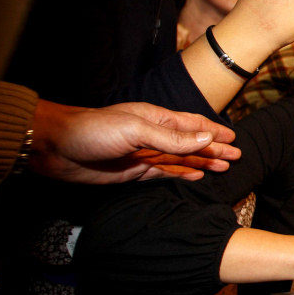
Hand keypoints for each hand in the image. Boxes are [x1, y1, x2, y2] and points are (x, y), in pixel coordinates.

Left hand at [29, 99, 239, 183]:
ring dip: (203, 162)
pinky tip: (197, 175)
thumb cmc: (95, 130)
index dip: (214, 131)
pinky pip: (165, 173)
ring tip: (224, 167)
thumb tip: (207, 138)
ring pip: (182, 159)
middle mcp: (153, 136)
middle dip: (214, 149)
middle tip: (237, 156)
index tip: (234, 137)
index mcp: (156, 119)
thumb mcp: (137, 129)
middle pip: (191, 143)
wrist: (57, 148)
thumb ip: (172, 137)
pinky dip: (183, 174)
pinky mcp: (134, 172)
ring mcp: (145, 154)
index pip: (193, 125)